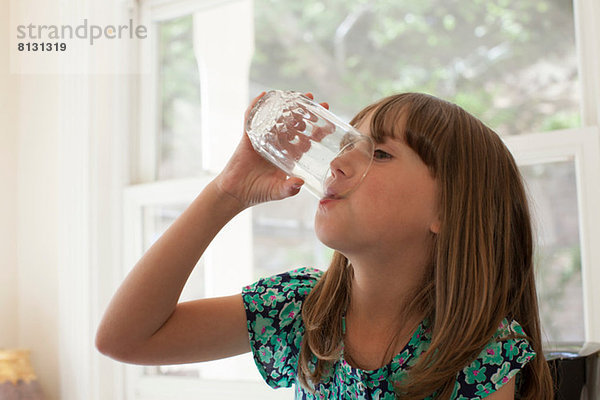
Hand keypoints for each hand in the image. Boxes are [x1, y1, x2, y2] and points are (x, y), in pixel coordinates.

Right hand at [214, 92, 328, 208]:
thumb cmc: (258, 193)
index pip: (306, 140)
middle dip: (306, 113)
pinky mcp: (249, 137)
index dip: (318, 131)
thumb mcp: (278, 192)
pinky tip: (263, 95)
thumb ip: (289, 188)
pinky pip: (252, 119)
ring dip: (287, 106)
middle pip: (295, 125)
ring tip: (298, 95)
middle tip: (315, 101)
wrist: (235, 193)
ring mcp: (264, 140)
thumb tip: (300, 182)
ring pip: (277, 119)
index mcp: (288, 157)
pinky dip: (256, 107)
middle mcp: (278, 146)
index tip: (330, 122)